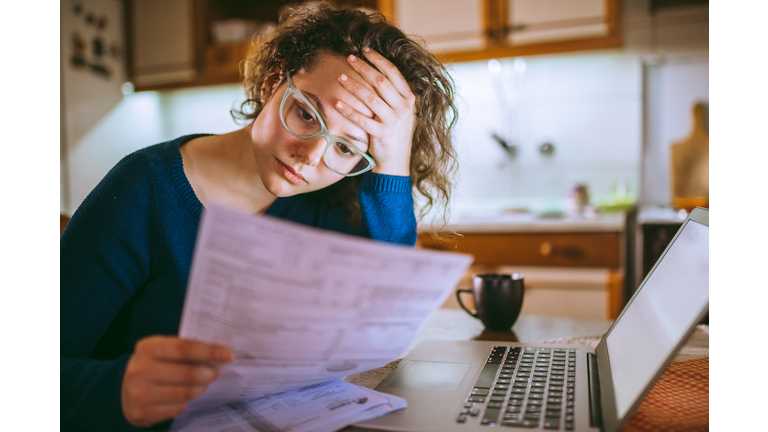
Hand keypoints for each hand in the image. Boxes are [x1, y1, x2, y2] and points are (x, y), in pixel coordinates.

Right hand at [121, 336, 234, 427]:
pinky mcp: (143, 412)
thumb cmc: (153, 365)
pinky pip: (178, 408)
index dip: (210, 352)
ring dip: (200, 388)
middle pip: (189, 373)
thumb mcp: (162, 350)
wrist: (123, 390)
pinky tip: (185, 397)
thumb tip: (220, 353)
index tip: (229, 355)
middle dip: (209, 373)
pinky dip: (187, 402)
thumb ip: (185, 349)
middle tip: (216, 372)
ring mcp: (140, 393)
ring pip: (186, 393)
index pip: (185, 348)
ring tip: (203, 384)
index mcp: (148, 348)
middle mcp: (141, 370)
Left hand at [336, 47, 415, 176]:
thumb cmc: (394, 134)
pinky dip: (348, 110)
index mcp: (409, 100)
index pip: (393, 73)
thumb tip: (375, 72)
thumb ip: (393, 95)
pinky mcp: (382, 134)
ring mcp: (394, 122)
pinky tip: (337, 103)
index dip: (378, 60)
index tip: (365, 50)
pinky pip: (362, 119)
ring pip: (371, 98)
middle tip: (349, 58)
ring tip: (340, 77)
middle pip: (381, 82)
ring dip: (354, 86)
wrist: (396, 162)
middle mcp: (403, 109)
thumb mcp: (400, 112)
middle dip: (364, 67)